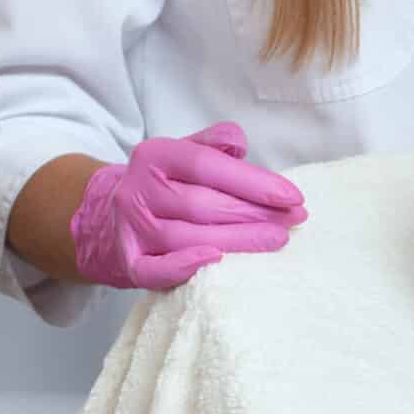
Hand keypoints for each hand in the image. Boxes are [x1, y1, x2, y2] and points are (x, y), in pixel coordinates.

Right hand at [69, 121, 306, 289]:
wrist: (120, 213)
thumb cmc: (171, 182)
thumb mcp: (188, 151)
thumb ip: (215, 143)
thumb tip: (239, 144)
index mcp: (155, 155)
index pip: (207, 165)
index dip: (252, 181)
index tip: (292, 196)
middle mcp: (138, 190)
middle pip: (202, 204)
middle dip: (255, 213)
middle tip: (293, 219)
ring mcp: (132, 228)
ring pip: (187, 237)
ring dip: (237, 241)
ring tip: (277, 239)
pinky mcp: (130, 260)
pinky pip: (153, 270)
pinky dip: (183, 268)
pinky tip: (217, 261)